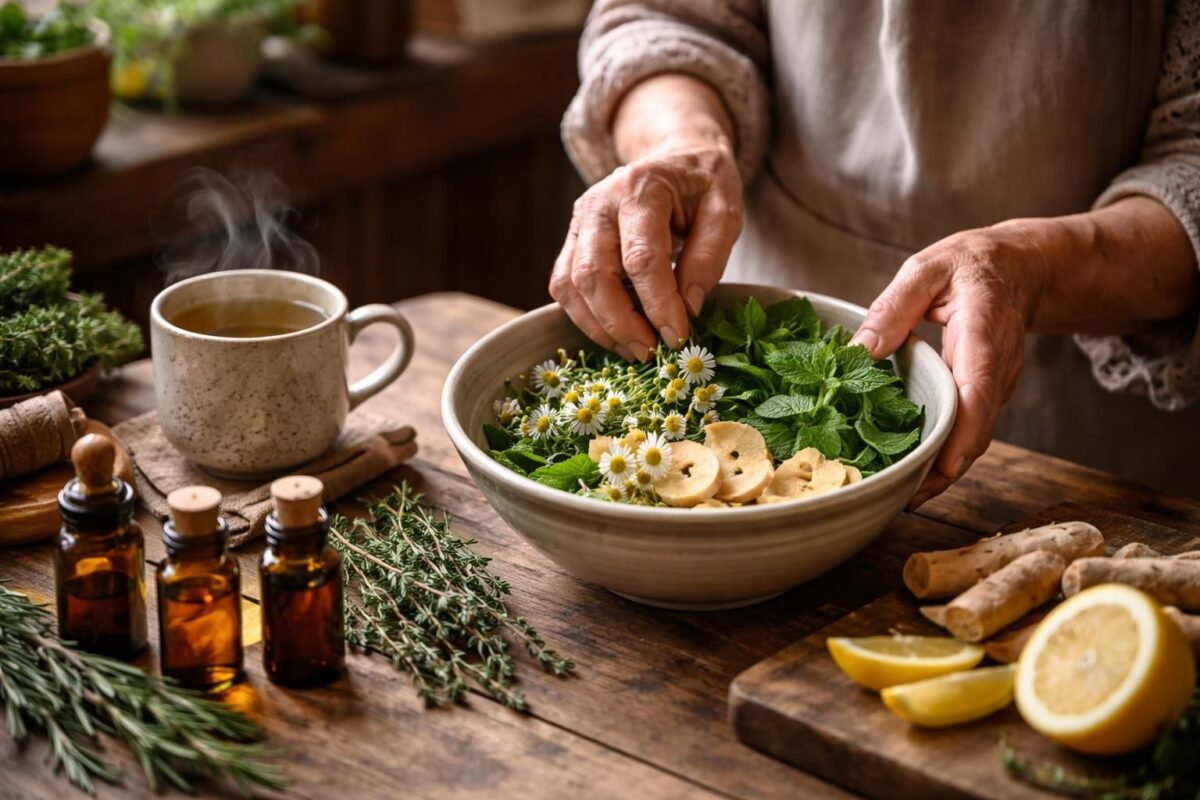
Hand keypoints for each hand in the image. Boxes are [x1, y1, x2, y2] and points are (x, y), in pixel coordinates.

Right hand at [549, 137, 742, 361]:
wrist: (675, 157)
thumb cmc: (703, 184)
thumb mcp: (726, 209)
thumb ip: (710, 256)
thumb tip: (688, 307)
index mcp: (640, 188)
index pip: (641, 257)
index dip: (658, 303)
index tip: (678, 336)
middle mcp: (599, 203)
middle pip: (594, 275)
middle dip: (622, 323)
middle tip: (652, 352)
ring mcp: (579, 222)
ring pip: (570, 286)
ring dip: (600, 327)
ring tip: (637, 349)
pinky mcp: (572, 241)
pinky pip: (564, 288)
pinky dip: (587, 318)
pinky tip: (618, 333)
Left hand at [852, 224, 1047, 507]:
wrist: (1021, 268)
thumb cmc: (970, 265)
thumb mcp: (926, 270)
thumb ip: (893, 307)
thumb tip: (859, 351)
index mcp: (983, 334)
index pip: (979, 390)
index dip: (963, 433)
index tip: (941, 468)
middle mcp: (997, 368)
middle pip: (977, 429)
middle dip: (945, 468)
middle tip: (903, 497)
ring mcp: (996, 385)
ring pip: (974, 436)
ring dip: (943, 468)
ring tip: (901, 492)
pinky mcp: (986, 394)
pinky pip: (968, 428)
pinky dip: (944, 451)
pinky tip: (912, 467)